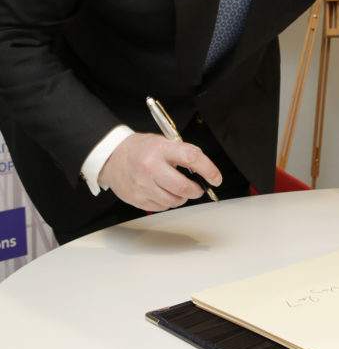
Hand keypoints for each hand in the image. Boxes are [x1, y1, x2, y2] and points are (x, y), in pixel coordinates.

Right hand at [98, 132, 222, 211]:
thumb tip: (203, 170)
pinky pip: (162, 207)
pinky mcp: (137, 198)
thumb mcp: (162, 141)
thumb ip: (182, 154)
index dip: (209, 170)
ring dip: (182, 197)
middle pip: (184, 187)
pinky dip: (168, 202)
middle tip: (198, 187)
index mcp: (160, 148)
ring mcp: (143, 185)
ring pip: (174, 201)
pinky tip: (162, 191)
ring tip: (177, 188)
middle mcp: (151, 167)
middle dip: (197, 190)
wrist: (112, 157)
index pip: (192, 158)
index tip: (215, 177)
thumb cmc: (140, 148)